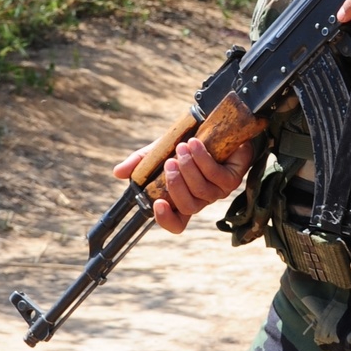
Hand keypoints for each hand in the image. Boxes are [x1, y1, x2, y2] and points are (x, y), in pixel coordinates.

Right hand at [113, 136, 255, 233]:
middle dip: (176, 185)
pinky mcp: (232, 178)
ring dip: (189, 168)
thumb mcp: (160, 151)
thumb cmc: (189, 144)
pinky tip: (195, 144)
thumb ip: (140, 163)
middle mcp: (201, 199)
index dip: (166, 220)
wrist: (219, 127)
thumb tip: (118, 172)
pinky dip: (202, 159)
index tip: (156, 204)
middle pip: (188, 207)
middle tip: (169, 162)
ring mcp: (218, 191)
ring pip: (202, 190)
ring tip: (182, 147)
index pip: (177, 223)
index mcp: (183, 198)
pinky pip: (216, 175)